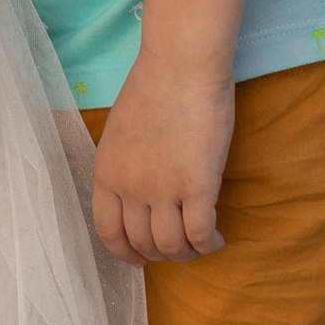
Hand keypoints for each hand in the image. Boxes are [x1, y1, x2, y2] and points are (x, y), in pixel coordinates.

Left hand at [90, 53, 233, 263]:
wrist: (181, 65)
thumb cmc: (154, 86)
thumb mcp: (120, 131)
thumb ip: (124, 165)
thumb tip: (137, 192)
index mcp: (106, 172)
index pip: (108, 232)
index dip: (125, 253)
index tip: (139, 259)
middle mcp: (130, 187)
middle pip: (142, 244)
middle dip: (161, 254)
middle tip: (178, 247)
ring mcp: (163, 189)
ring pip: (171, 246)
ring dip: (187, 253)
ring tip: (201, 244)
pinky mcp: (198, 187)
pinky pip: (199, 235)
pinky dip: (208, 244)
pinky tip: (217, 238)